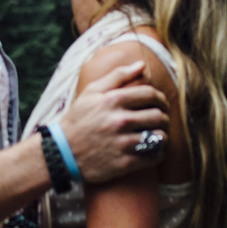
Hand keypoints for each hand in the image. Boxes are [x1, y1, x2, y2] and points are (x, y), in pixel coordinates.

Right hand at [58, 61, 170, 184]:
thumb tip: (142, 65)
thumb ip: (117, 76)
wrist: (62, 153)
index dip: (161, 98)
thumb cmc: (78, 120)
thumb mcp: (91, 92)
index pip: (150, 94)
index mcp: (113, 100)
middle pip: (158, 116)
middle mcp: (120, 121)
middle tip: (162, 120)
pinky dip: (158, 153)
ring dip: (162, 136)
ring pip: (159, 137)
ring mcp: (123, 143)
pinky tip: (153, 150)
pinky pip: (153, 157)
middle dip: (164, 117)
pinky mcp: (124, 163)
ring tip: (158, 135)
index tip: (162, 103)